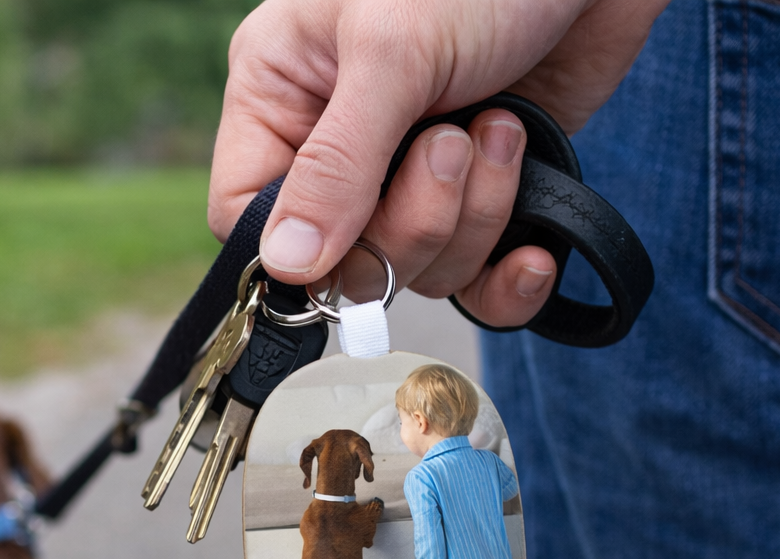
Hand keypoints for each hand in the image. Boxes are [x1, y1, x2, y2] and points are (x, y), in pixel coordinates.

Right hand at [209, 0, 667, 325]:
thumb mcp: (391, 50)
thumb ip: (336, 165)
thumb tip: (286, 266)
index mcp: (284, 98)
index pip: (248, 217)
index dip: (296, 252)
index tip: (349, 239)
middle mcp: (340, 152)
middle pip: (342, 264)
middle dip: (410, 225)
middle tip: (449, 144)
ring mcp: (412, 183)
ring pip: (418, 273)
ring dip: (473, 219)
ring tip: (497, 129)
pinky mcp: (481, 201)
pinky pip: (477, 287)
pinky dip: (506, 283)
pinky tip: (532, 252)